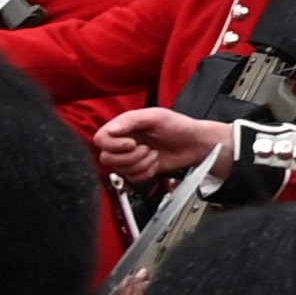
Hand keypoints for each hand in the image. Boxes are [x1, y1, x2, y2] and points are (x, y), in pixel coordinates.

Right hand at [93, 108, 229, 185]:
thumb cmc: (179, 126)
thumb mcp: (157, 116)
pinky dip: (146, 173)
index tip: (132, 143)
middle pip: (106, 158)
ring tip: (154, 154)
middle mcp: (123, 142)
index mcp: (124, 126)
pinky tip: (155, 163)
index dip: (114, 145)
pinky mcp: (138, 169)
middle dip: (130, 157)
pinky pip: (131, 178)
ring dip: (140, 164)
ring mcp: (130, 157)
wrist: (195, 144)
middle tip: (147, 149)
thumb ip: (131, 120)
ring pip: (119, 170)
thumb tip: (110, 129)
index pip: (100, 139)